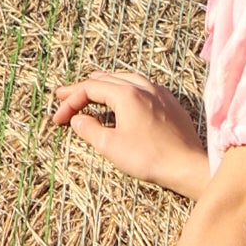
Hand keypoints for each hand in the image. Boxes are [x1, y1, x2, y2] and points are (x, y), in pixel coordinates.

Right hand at [49, 72, 208, 197]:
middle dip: (83, 89)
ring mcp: (160, 94)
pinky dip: (126, 88)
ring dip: (105, 84)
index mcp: (126, 94)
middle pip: (106, 79)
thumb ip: (90, 129)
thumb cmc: (150, 157)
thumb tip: (77, 120)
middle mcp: (144, 87)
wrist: (187, 165)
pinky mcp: (171, 104)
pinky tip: (126, 97)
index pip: (90, 88)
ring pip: (126, 79)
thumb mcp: (111, 146)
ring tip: (92, 89)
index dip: (70, 101)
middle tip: (65, 96)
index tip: (58, 118)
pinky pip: (143, 87)